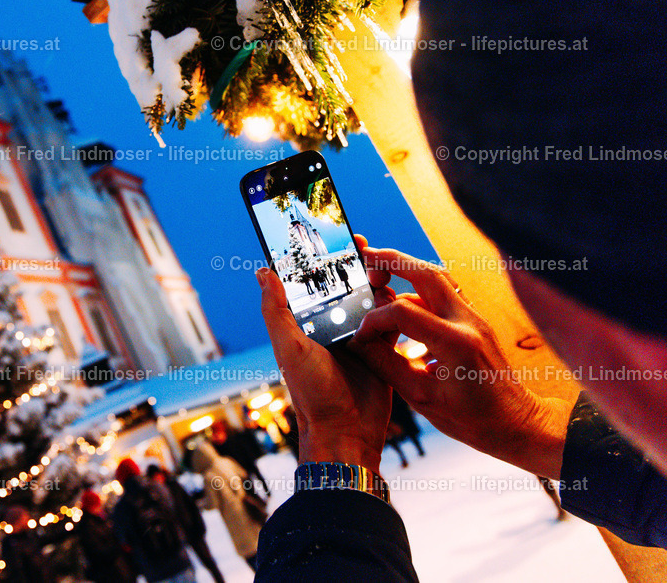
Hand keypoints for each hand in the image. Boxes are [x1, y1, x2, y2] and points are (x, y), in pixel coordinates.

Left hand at [256, 235, 395, 472]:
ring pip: (370, 298)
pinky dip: (398, 307)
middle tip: (362, 244)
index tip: (329, 233)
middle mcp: (331, 326)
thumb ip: (277, 311)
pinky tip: (402, 294)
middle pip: (344, 285)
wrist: (348, 433)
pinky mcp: (383, 349)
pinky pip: (393, 321)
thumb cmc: (312, 395)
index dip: (319, 258)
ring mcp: (358, 336)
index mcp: (306, 323)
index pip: (311, 282)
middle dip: (354, 263)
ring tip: (382, 267)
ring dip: (377, 282)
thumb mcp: (290, 349)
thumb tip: (263, 271)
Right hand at [348, 245, 571, 478]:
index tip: (361, 335)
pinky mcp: (475, 320)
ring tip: (380, 272)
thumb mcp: (420, 398)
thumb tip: (359, 343)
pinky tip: (402, 301)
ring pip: (438, 277)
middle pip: (426, 273)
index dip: (374, 319)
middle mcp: (468, 322)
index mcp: (455, 343)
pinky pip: (445, 292)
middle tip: (365, 257)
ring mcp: (475, 318)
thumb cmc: (471, 419)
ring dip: (407, 269)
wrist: (514, 422)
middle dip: (392, 261)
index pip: (403, 311)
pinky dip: (419, 288)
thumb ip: (386, 364)